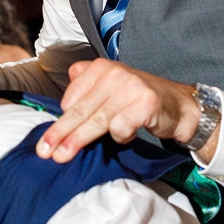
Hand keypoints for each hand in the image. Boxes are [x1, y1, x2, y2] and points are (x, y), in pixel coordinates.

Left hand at [36, 59, 202, 162]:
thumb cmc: (138, 101)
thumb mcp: (109, 89)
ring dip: (78, 140)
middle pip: (80, 110)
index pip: (71, 97)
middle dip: (60, 133)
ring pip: (97, 120)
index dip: (59, 120)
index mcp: (100, 67)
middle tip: (45, 151)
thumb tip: (60, 113)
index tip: (48, 139)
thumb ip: (85, 93)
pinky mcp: (145, 103)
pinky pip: (120, 127)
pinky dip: (120, 137)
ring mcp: (130, 86)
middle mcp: (114, 72)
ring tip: (63, 156)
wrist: (179, 106)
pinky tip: (127, 136)